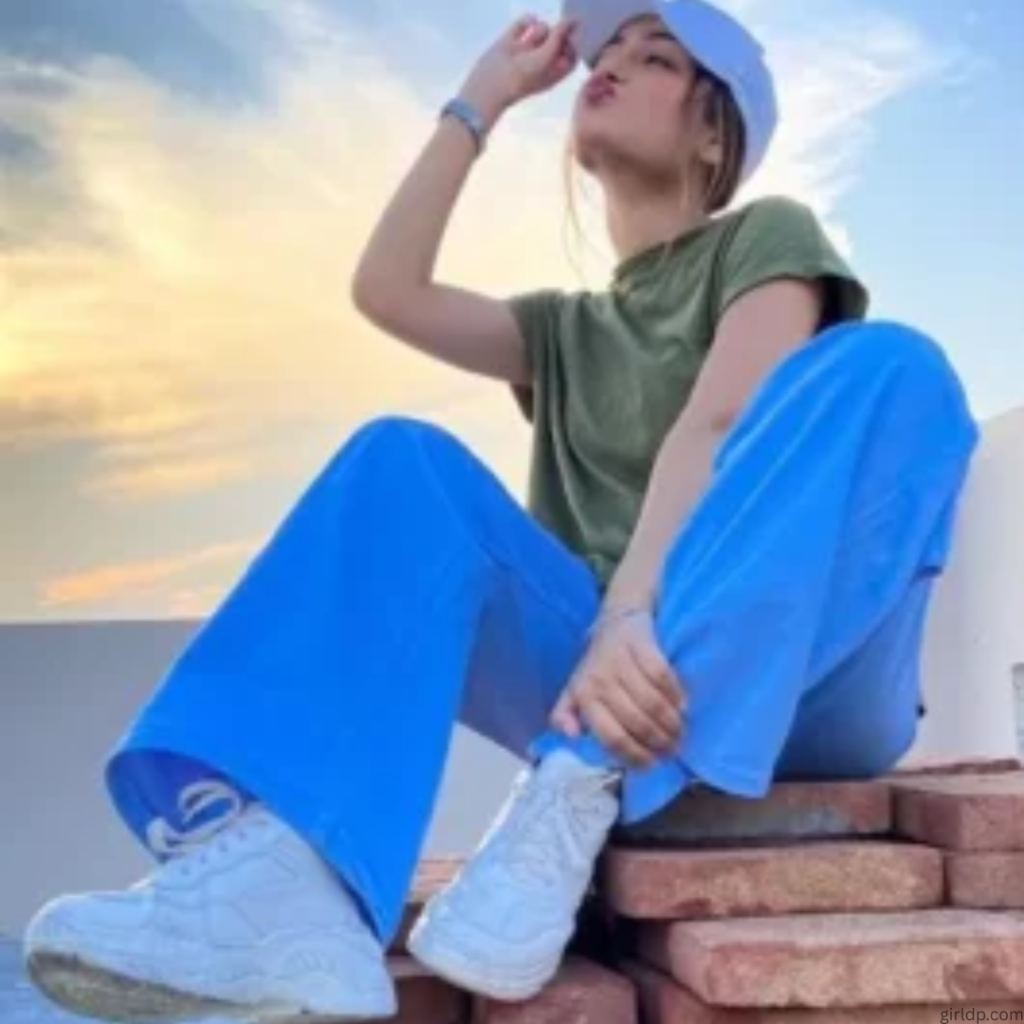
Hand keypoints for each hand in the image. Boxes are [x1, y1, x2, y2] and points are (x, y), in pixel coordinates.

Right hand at [458, 15, 578, 126]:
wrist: (490, 83)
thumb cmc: (522, 77)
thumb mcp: (546, 57)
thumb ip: (560, 37)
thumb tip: (573, 19)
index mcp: (554, 72)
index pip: (571, 54)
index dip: (572, 44)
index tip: (566, 39)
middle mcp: (542, 60)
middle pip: (558, 39)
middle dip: (554, 36)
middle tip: (544, 45)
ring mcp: (527, 50)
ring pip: (542, 29)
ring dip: (539, 31)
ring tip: (529, 43)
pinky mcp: (513, 41)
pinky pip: (525, 23)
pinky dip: (527, 21)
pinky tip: (526, 26)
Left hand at [550, 612, 687, 768]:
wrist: (614, 624)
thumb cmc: (596, 667)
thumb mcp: (573, 692)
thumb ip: (564, 716)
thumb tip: (571, 736)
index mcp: (583, 695)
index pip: (611, 736)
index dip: (634, 755)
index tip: (651, 765)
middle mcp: (601, 679)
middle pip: (637, 722)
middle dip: (659, 743)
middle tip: (672, 751)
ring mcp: (621, 662)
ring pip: (653, 703)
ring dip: (671, 724)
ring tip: (679, 733)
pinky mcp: (642, 646)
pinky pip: (663, 677)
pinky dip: (676, 695)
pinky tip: (682, 706)